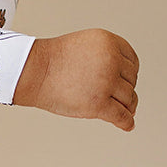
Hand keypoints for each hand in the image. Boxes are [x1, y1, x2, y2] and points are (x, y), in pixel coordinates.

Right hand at [13, 29, 139, 129]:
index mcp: (109, 42)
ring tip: (122, 110)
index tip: (125, 81)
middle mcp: (111, 60)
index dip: (130, 73)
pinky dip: (126, 122)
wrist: (34, 71)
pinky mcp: (98, 103)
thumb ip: (106, 56)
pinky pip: (121, 116)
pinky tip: (127, 125)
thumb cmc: (53, 60)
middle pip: (131, 80)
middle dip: (125, 89)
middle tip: (116, 96)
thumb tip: (125, 83)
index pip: (132, 61)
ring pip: (128, 99)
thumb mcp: (86, 46)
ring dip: (126, 106)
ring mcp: (106, 82)